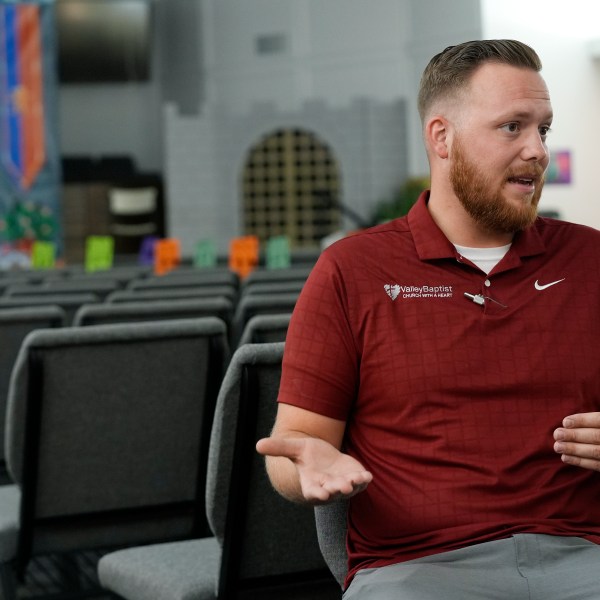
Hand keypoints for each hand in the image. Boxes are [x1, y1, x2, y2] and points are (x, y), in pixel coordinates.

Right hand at [256, 435, 372, 503]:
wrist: (326, 457)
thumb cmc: (308, 455)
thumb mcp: (295, 448)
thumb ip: (279, 448)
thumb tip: (257, 444)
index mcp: (311, 483)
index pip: (313, 492)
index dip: (317, 494)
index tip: (322, 494)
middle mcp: (328, 487)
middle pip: (333, 491)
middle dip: (338, 489)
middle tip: (343, 487)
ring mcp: (343, 484)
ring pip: (349, 488)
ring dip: (353, 485)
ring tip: (357, 479)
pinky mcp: (355, 479)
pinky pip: (361, 482)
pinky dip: (364, 480)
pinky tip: (367, 475)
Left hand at [553, 412, 599, 471]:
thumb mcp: (599, 424)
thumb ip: (592, 422)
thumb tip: (568, 424)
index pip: (599, 420)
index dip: (582, 421)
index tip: (565, 422)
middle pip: (596, 436)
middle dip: (574, 435)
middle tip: (557, 434)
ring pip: (596, 451)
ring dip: (574, 449)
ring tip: (557, 446)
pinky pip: (597, 465)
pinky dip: (580, 461)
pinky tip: (565, 457)